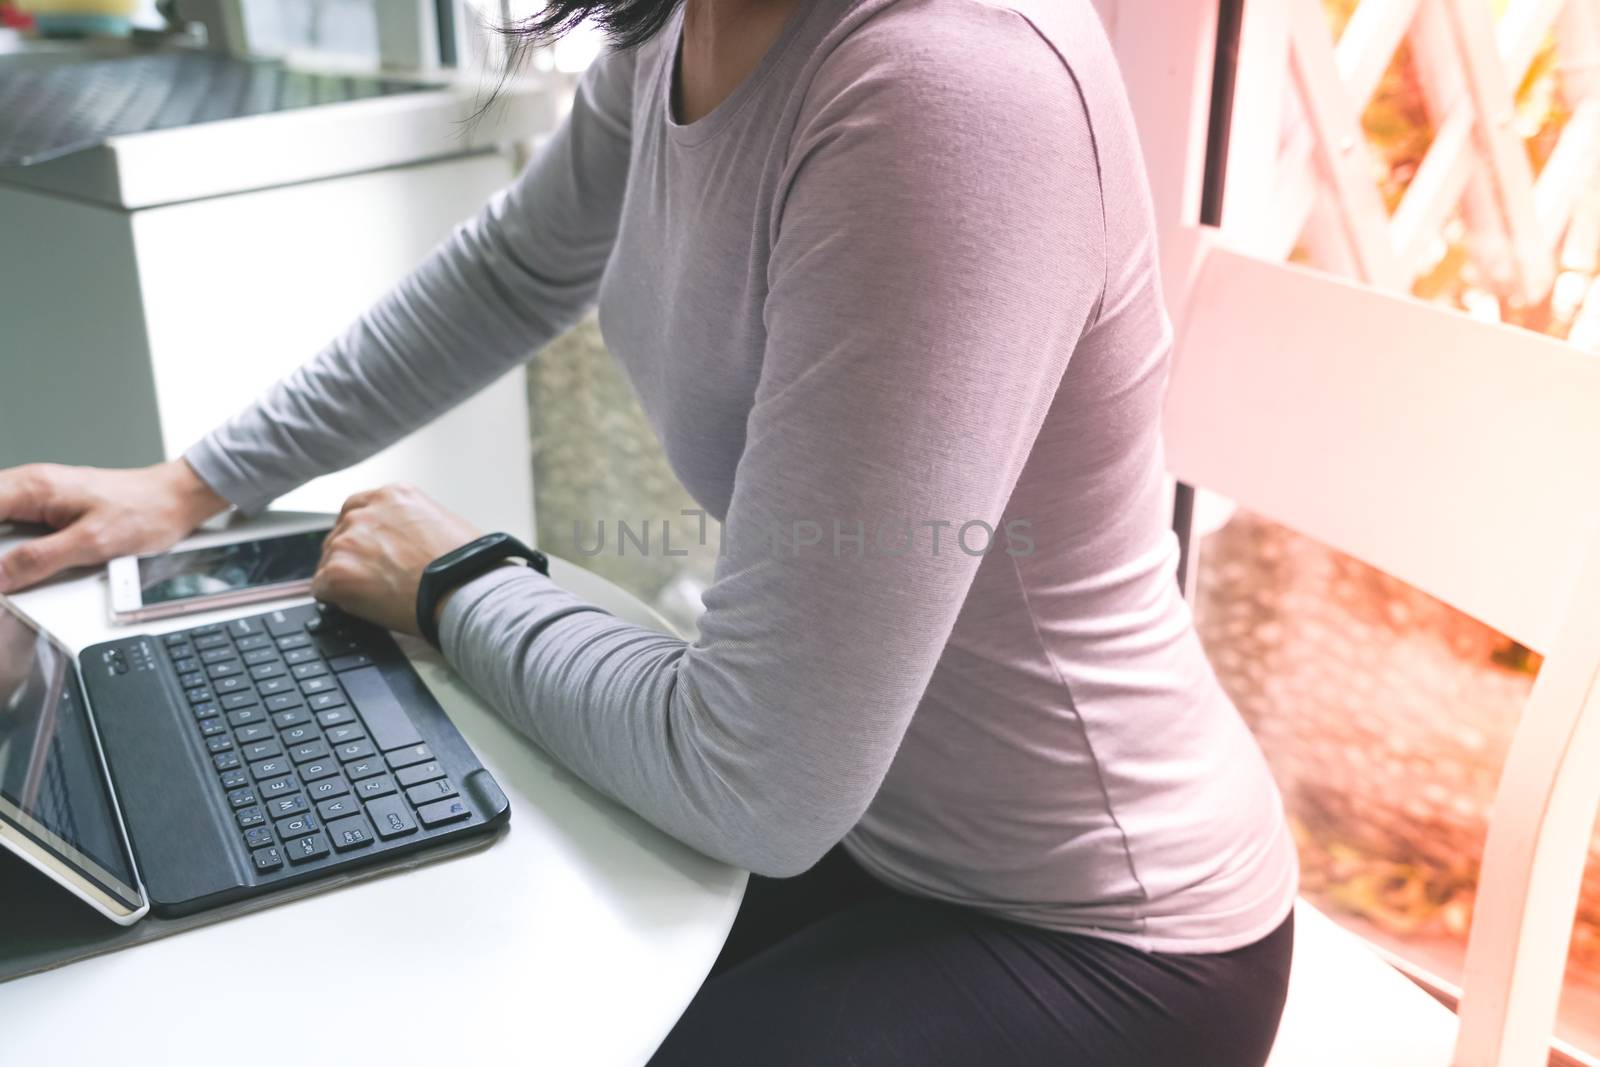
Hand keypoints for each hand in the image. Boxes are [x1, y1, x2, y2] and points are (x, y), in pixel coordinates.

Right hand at [0, 460, 227, 592]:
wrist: (175, 500)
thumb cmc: (144, 513)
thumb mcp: (92, 544)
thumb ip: (40, 560)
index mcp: (34, 487)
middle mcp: (30, 484)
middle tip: (1, 575)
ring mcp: (38, 492)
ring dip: (1, 545)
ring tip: (8, 570)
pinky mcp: (49, 504)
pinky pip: (10, 518)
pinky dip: (6, 538)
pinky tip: (13, 559)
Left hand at [311, 484, 480, 635]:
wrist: (465, 591)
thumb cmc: (466, 566)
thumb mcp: (440, 524)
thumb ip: (409, 525)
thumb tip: (400, 544)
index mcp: (393, 495)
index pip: (358, 509)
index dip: (363, 535)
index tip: (368, 550)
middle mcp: (366, 512)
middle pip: (340, 533)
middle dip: (352, 556)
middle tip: (373, 578)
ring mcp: (349, 541)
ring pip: (329, 561)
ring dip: (346, 577)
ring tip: (376, 595)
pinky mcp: (338, 572)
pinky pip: (321, 588)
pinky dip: (336, 599)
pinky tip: (362, 604)